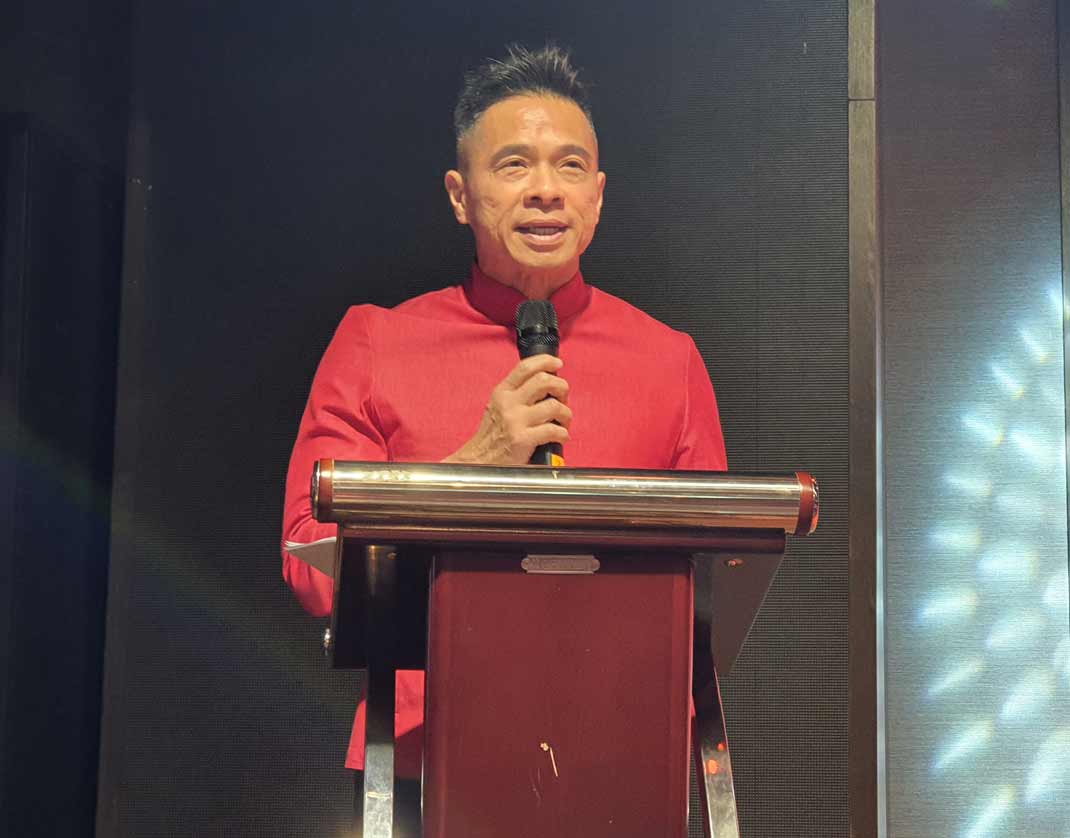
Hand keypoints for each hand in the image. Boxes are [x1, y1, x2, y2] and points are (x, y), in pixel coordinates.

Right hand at [443, 354, 571, 465]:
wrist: (477, 463)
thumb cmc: (492, 436)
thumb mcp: (498, 407)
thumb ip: (516, 394)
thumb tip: (545, 383)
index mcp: (502, 392)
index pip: (525, 367)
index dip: (546, 361)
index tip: (557, 364)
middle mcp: (508, 403)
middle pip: (544, 380)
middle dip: (561, 388)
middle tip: (563, 399)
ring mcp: (515, 421)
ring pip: (554, 405)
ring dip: (566, 414)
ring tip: (563, 422)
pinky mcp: (523, 439)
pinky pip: (554, 430)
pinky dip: (563, 433)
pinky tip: (561, 437)